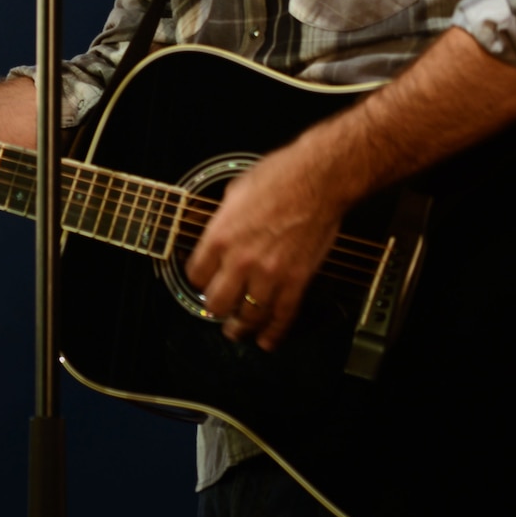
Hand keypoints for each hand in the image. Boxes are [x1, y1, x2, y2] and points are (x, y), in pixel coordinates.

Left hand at [183, 139, 345, 351]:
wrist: (319, 179)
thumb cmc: (281, 176)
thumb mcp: (236, 192)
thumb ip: (224, 218)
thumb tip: (221, 226)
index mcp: (220, 236)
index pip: (196, 275)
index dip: (198, 280)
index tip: (203, 281)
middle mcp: (241, 259)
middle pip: (216, 303)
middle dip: (215, 307)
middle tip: (218, 308)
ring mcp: (270, 273)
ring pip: (248, 316)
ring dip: (240, 326)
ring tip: (236, 330)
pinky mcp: (297, 280)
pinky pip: (282, 316)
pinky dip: (274, 333)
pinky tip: (266, 340)